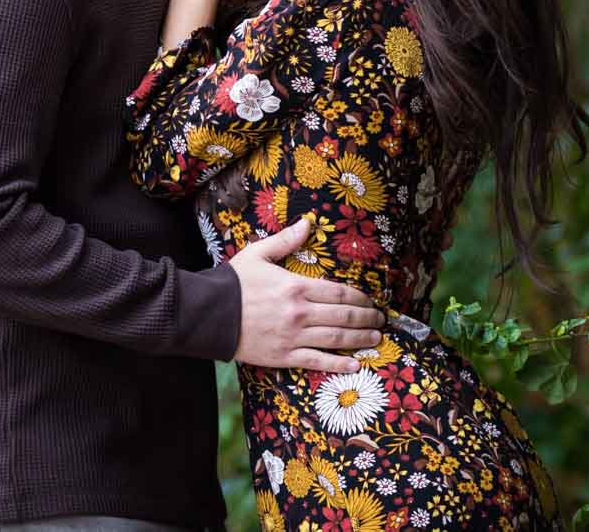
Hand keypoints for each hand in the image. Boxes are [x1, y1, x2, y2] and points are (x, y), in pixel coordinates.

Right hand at [226, 219, 385, 372]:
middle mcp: (300, 313)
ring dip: (360, 338)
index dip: (360, 297)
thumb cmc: (233, 283)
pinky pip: (317, 362)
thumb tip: (307, 223)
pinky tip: (355, 364)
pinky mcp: (284, 356)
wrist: (208, 315)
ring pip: (336, 339)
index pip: (339, 292)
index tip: (371, 300)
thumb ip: (285, 241)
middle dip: (367, 317)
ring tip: (375, 338)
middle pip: (344, 316)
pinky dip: (339, 364)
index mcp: (296, 287)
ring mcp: (293, 337)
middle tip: (380, 319)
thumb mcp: (258, 254)